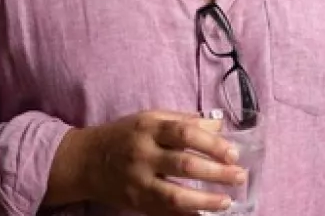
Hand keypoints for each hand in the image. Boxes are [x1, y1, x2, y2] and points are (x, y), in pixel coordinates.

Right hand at [70, 110, 244, 214]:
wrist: (85, 160)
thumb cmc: (125, 135)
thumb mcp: (150, 118)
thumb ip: (183, 120)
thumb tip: (219, 126)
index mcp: (149, 128)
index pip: (186, 133)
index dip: (212, 144)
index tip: (233, 152)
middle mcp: (143, 154)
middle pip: (185, 164)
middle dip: (216, 172)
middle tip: (240, 176)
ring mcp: (139, 182)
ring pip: (175, 195)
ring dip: (205, 201)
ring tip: (227, 201)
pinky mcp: (136, 202)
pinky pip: (164, 213)